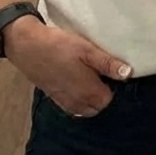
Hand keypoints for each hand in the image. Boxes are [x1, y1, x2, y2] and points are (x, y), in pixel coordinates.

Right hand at [3, 15, 131, 117]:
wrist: (27, 46)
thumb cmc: (60, 46)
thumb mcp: (87, 50)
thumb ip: (107, 64)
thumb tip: (128, 74)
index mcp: (88, 91)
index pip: (109, 100)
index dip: (113, 87)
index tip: (111, 74)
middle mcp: (77, 102)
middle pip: (97, 107)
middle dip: (102, 95)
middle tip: (102, 76)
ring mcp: (63, 101)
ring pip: (84, 109)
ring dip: (90, 99)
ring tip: (91, 80)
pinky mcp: (54, 97)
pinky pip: (72, 107)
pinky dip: (78, 101)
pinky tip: (77, 85)